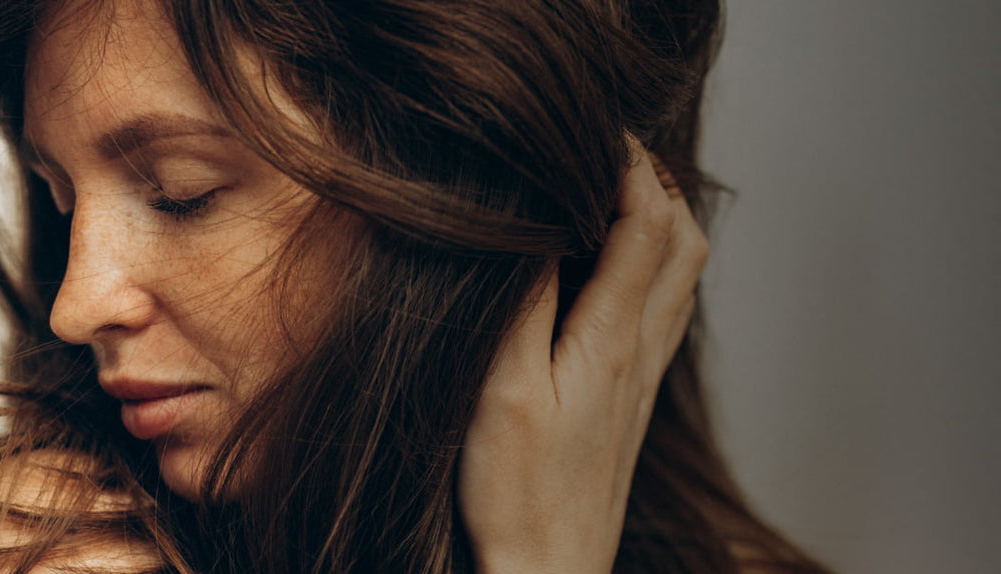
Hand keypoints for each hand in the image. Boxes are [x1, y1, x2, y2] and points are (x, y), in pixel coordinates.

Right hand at [457, 142, 706, 572]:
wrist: (548, 569)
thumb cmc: (516, 490)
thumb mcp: (502, 390)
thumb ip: (523, 305)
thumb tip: (535, 229)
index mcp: (610, 340)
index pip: (645, 224)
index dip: (629, 167)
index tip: (596, 131)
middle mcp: (640, 351)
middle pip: (683, 241)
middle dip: (656, 181)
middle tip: (608, 149)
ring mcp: (642, 376)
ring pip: (683, 274)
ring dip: (663, 219)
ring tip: (616, 190)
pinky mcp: (632, 398)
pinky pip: (665, 309)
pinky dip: (654, 263)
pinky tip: (615, 266)